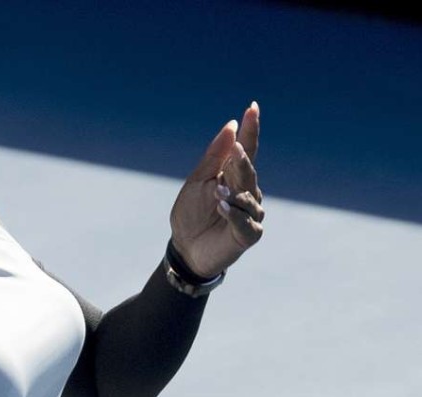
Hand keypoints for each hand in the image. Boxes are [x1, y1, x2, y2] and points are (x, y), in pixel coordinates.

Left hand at [169, 102, 264, 277]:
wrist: (185, 248)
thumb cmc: (191, 214)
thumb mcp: (197, 182)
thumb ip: (214, 158)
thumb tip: (231, 127)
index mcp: (234, 176)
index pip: (246, 149)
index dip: (250, 129)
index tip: (252, 107)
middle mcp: (248, 191)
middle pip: (248, 171)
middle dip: (243, 161)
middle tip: (236, 151)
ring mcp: (251, 213)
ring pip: (247, 196)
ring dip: (233, 193)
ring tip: (217, 193)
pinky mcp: (249, 234)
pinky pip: (244, 221)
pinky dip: (233, 213)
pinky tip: (222, 207)